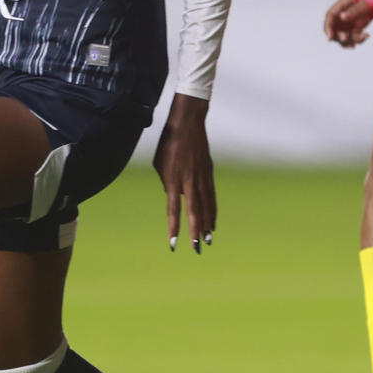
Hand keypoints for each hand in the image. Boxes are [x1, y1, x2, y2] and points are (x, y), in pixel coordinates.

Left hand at [152, 93, 215, 252]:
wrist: (187, 124)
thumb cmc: (168, 143)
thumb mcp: (160, 164)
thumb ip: (167, 183)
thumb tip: (175, 196)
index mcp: (172, 180)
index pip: (173, 210)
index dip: (174, 228)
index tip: (174, 244)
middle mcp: (189, 181)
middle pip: (194, 211)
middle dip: (196, 231)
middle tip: (198, 248)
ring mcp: (201, 177)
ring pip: (206, 205)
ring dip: (207, 224)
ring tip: (208, 239)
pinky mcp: (209, 172)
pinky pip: (211, 196)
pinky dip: (212, 209)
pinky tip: (213, 221)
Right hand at [323, 0, 372, 47]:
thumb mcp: (370, 3)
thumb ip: (355, 10)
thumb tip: (342, 18)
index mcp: (346, 1)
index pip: (331, 15)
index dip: (328, 27)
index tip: (330, 38)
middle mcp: (347, 9)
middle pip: (335, 26)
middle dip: (338, 35)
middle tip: (346, 39)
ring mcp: (354, 16)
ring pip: (345, 32)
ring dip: (349, 39)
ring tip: (360, 40)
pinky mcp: (362, 22)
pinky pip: (355, 33)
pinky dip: (358, 38)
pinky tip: (367, 35)